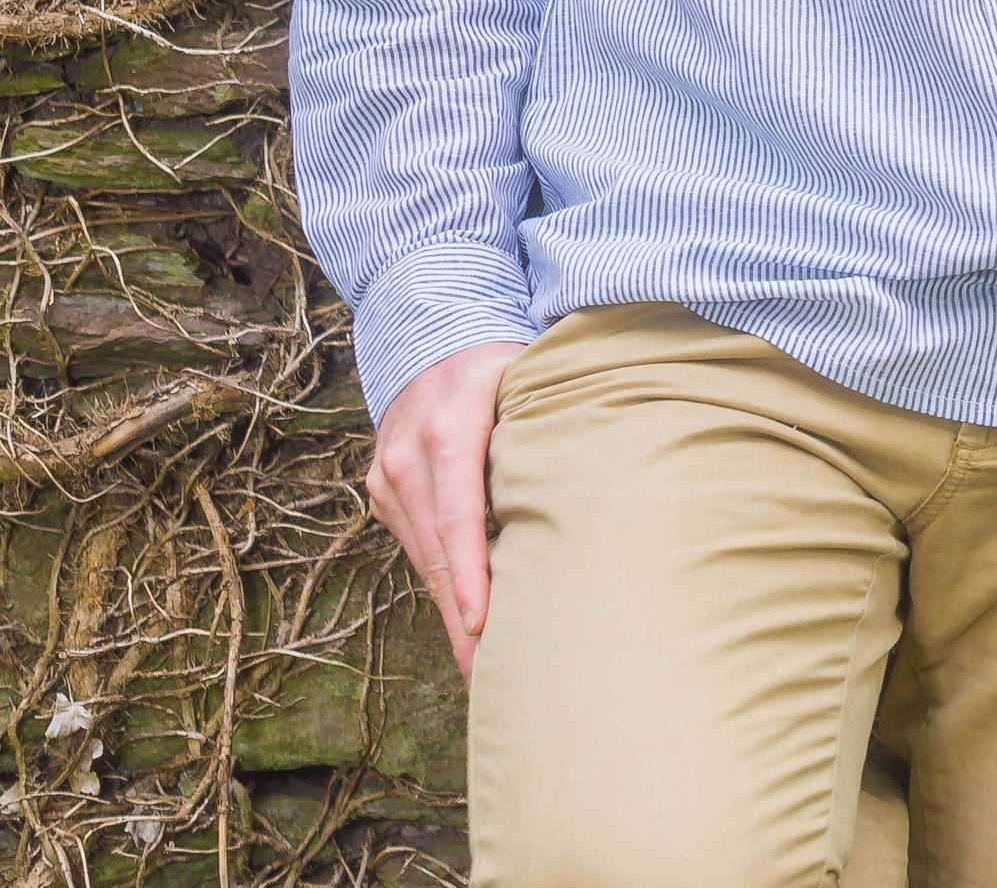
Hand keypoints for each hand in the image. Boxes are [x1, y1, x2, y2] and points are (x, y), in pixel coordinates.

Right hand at [366, 340, 528, 678]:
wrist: (429, 331)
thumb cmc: (500, 362)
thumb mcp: (529, 380)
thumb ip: (550, 430)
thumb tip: (598, 487)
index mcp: (450, 427)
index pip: (460, 514)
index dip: (472, 575)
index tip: (481, 627)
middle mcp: (408, 455)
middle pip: (438, 552)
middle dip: (463, 621)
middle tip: (490, 681)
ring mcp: (387, 476)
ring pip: (424, 558)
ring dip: (453, 612)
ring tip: (484, 668)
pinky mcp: (382, 491)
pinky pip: (417, 545)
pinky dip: (444, 581)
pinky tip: (469, 619)